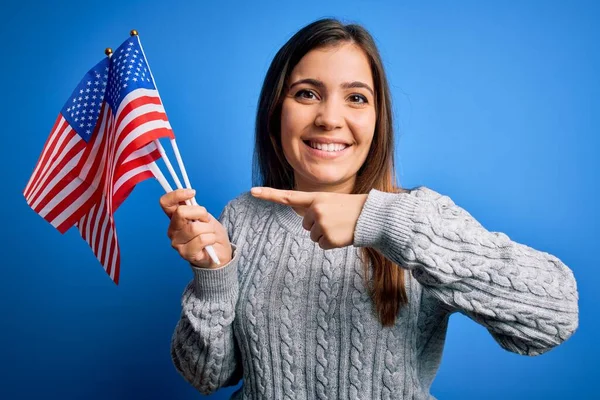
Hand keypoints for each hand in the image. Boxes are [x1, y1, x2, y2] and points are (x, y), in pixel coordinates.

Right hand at [159, 189, 231, 268]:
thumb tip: (190, 196)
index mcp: (175, 218)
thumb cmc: (211, 233)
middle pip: (181, 212)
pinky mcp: (186, 253)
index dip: (176, 195)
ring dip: (208, 229)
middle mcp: (173, 230)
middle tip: (206, 220)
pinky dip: (211, 238)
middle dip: (200, 213)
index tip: (192, 192)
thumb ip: (194, 207)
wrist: (220, 251)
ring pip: (194, 227)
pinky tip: (210, 243)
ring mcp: (177, 243)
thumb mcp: (204, 216)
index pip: (165, 203)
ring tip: (210, 234)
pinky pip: (201, 239)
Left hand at [250, 187, 367, 249]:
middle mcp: (315, 210)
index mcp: (316, 198)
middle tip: (335, 220)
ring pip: (313, 236)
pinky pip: (321, 245)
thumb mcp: (333, 202)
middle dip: (318, 225)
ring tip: (340, 226)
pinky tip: (342, 235)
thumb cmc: (352, 210)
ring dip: (326, 234)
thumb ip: (317, 210)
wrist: (371, 217)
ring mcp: (321, 224)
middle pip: (306, 225)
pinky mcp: (327, 238)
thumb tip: (309, 229)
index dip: (269, 194)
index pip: (288, 196)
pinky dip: (331, 243)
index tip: (253, 191)